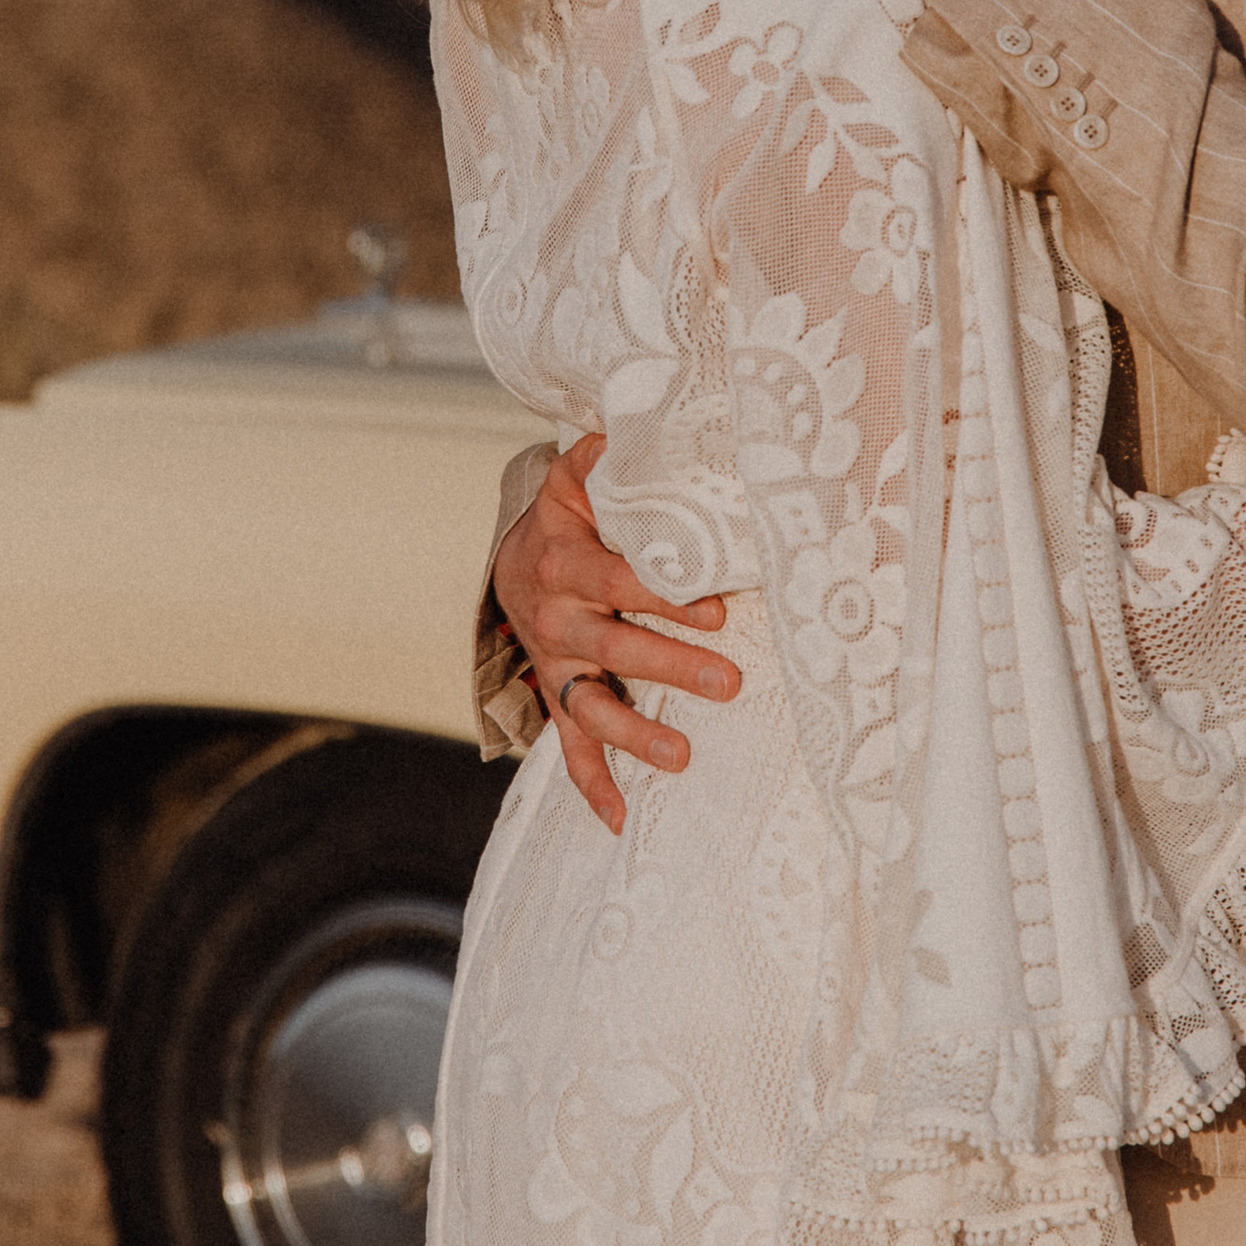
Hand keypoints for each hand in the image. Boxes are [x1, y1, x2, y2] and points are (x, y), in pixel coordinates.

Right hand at [494, 435, 741, 835]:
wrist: (516, 558)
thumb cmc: (570, 514)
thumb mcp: (578, 475)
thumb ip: (608, 454)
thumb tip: (658, 425)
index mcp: (564, 563)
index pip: (619, 581)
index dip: (666, 596)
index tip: (717, 608)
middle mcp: (555, 620)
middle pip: (613, 648)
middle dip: (671, 667)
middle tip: (730, 682)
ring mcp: (555, 665)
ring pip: (590, 706)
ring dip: (634, 736)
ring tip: (683, 759)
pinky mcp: (557, 696)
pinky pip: (568, 746)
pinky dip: (591, 784)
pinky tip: (619, 820)